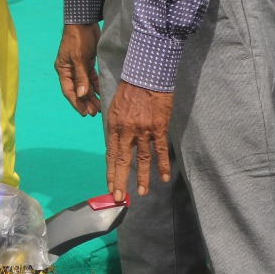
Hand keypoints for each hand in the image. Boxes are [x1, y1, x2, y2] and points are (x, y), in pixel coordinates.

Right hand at [55, 23, 101, 116]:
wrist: (85, 21)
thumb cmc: (77, 39)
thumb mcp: (79, 58)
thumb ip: (81, 77)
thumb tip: (81, 95)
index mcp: (63, 69)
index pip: (68, 90)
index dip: (76, 103)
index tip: (84, 113)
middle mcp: (70, 70)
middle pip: (77, 90)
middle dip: (85, 102)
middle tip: (95, 113)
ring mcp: (79, 67)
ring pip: (85, 85)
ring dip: (92, 96)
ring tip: (100, 107)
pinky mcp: (87, 63)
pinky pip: (91, 78)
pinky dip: (96, 86)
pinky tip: (102, 93)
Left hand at [106, 81, 174, 200]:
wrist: (147, 75)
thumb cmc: (130, 89)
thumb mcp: (114, 107)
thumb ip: (115, 127)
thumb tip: (116, 144)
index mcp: (114, 126)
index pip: (110, 154)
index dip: (110, 172)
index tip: (110, 187)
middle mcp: (127, 131)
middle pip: (123, 161)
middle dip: (120, 181)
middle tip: (119, 197)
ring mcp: (143, 131)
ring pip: (142, 159)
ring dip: (142, 178)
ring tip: (141, 193)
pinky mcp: (158, 128)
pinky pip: (160, 151)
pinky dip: (162, 165)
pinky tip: (164, 178)